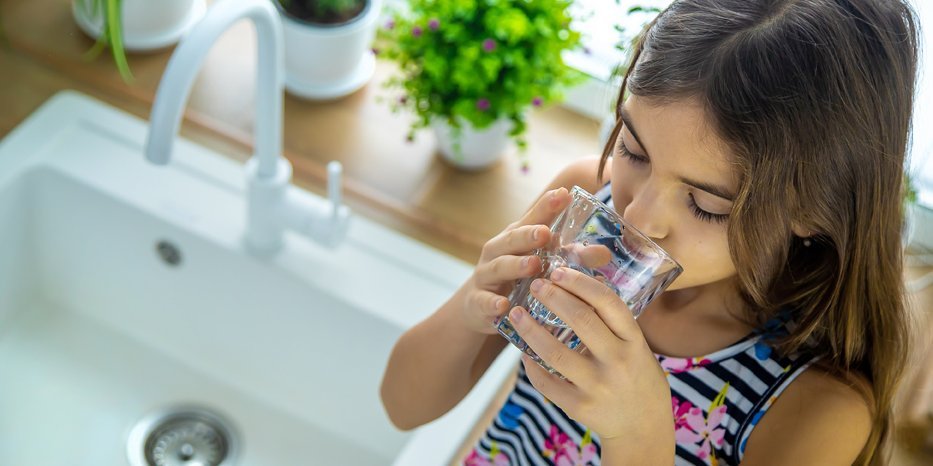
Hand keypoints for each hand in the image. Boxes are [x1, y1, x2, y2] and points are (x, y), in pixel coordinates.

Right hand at [457, 187, 571, 334]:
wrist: (480, 306)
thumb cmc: (518, 277)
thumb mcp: (542, 263)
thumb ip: (572, 256)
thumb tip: (605, 253)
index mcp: (517, 237)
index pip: (533, 218)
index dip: (547, 206)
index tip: (564, 194)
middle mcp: (499, 251)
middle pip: (512, 239)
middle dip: (528, 235)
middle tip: (546, 233)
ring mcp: (486, 275)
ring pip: (499, 267)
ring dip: (515, 265)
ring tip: (533, 265)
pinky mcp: (478, 302)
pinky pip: (484, 301)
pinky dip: (492, 303)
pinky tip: (503, 306)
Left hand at [507, 266, 674, 457]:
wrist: (643, 429)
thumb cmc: (638, 378)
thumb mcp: (638, 348)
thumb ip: (615, 324)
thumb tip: (581, 286)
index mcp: (634, 341)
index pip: (608, 302)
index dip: (581, 283)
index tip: (559, 271)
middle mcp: (618, 361)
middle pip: (581, 320)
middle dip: (553, 297)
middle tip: (535, 284)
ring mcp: (598, 386)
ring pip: (555, 353)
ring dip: (530, 330)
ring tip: (516, 313)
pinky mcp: (580, 407)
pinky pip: (546, 382)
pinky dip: (531, 364)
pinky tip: (522, 351)